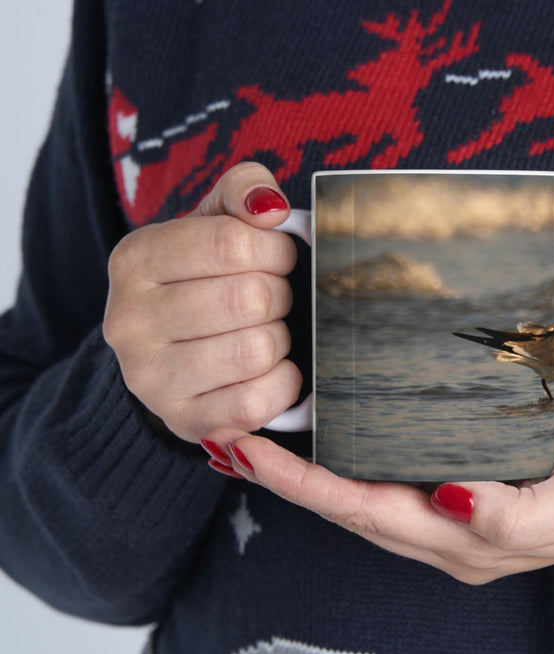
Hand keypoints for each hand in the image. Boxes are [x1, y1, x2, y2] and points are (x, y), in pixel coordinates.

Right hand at [103, 162, 301, 441]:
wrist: (171, 353)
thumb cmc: (203, 280)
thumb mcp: (214, 222)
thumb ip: (242, 191)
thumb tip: (270, 208)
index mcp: (135, 260)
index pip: (232, 243)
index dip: (275, 250)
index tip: (279, 258)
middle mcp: (130, 321)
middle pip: (249, 299)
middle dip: (279, 296)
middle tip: (273, 299)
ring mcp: (151, 378)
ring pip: (255, 350)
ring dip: (279, 339)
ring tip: (267, 332)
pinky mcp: (184, 420)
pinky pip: (256, 402)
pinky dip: (282, 383)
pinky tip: (272, 370)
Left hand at [205, 412, 553, 583]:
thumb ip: (521, 513)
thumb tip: (453, 502)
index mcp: (468, 538)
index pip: (365, 509)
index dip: (302, 483)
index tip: (246, 449)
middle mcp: (446, 526)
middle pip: (346, 502)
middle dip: (283, 475)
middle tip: (225, 436)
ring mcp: (450, 505)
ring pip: (359, 489)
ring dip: (303, 467)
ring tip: (252, 435)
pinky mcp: (460, 476)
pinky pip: (386, 469)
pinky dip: (343, 455)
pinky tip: (323, 433)